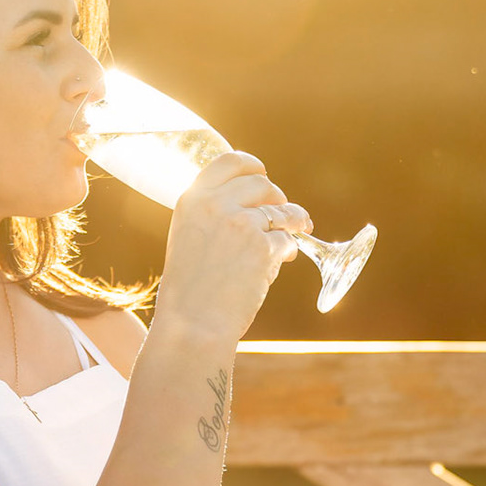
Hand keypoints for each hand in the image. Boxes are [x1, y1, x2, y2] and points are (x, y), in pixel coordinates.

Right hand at [154, 150, 312, 343]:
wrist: (192, 324)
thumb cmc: (190, 289)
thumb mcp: (188, 238)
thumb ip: (213, 216)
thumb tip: (254, 206)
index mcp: (193, 200)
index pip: (229, 161)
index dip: (252, 165)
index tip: (262, 174)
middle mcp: (216, 205)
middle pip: (262, 184)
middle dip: (277, 198)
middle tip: (282, 214)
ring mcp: (241, 225)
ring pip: (282, 211)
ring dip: (294, 221)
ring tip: (297, 232)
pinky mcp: (264, 248)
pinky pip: (288, 240)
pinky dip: (287, 251)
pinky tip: (278, 263)